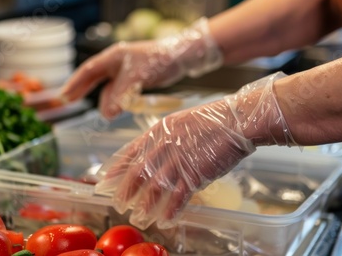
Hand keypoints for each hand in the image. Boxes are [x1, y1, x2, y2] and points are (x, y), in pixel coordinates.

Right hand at [61, 18, 222, 118]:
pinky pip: (121, 92)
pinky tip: (116, 110)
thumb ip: (122, 94)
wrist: (181, 57)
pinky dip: (117, 101)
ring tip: (105, 114)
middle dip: (81, 90)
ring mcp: (125, 71)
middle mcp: (116, 63)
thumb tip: (106, 114)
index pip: (89, 70)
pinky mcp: (135, 79)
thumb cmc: (160, 59)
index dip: (75, 83)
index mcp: (113, 56)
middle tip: (67, 102)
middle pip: (94, 78)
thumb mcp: (138, 77)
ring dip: (105, 101)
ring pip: (109, 88)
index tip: (64, 95)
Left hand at [95, 72, 294, 229]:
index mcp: (159, 131)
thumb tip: (157, 154)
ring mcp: (179, 159)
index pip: (130, 151)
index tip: (104, 178)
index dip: (116, 167)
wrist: (237, 120)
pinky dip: (170, 210)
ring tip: (138, 218)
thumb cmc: (214, 120)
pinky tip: (164, 220)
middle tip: (117, 204)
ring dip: (145, 205)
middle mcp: (164, 145)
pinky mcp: (195, 173)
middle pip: (138, 172)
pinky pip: (178, 196)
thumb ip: (167, 139)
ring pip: (154, 187)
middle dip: (125, 191)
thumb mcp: (182, 123)